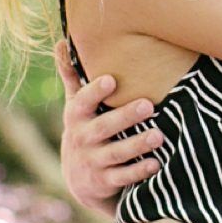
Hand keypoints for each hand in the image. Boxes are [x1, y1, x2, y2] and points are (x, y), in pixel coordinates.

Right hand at [55, 40, 163, 213]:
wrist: (78, 177)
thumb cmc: (84, 127)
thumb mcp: (75, 104)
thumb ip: (72, 75)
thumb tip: (63, 40)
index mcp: (76, 116)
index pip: (82, 102)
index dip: (95, 92)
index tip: (111, 80)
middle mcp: (82, 138)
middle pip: (103, 127)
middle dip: (125, 116)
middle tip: (148, 105)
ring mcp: (93, 162)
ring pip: (116, 154)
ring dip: (137, 145)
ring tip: (159, 135)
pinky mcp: (105, 182)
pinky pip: (122, 177)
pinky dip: (138, 171)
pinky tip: (156, 163)